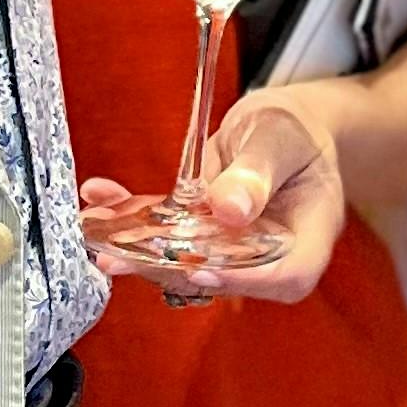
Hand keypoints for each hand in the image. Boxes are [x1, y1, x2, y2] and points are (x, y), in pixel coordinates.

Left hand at [81, 85, 349, 306]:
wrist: (283, 127)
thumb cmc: (294, 129)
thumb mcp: (279, 135)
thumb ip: (258, 170)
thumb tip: (230, 210)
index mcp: (310, 232)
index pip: (288, 275)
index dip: (245, 279)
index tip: (202, 266)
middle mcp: (272, 252)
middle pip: (226, 276)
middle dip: (167, 268)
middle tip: (118, 256)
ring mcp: (233, 250)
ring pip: (188, 263)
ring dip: (137, 250)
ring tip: (95, 230)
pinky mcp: (202, 237)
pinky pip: (167, 237)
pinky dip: (129, 219)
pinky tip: (100, 196)